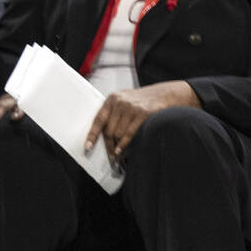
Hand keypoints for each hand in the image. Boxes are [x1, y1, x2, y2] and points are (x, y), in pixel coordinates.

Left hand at [84, 81, 200, 164]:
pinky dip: (124, 144)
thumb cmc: (140, 101)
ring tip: (116, 155)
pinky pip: (130, 133)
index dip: (92, 134)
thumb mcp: (123, 101)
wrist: (162, 94)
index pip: (98, 119)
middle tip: (109, 156)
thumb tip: (102, 134)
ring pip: (118, 133)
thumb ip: (113, 113)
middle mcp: (119, 102)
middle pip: (108, 129)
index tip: (88, 146)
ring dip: (116, 146)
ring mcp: (131, 107)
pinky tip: (122, 150)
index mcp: (111, 99)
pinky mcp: (142, 113)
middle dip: (108, 145)